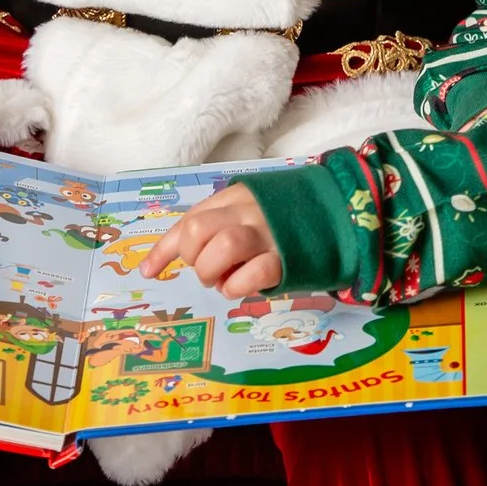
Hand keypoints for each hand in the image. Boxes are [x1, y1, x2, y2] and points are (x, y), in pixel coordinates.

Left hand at [141, 185, 281, 296]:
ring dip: (213, 272)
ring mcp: (268, 233)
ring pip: (222, 247)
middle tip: (208, 270)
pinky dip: (237, 287)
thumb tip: (169, 258)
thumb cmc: (284, 221)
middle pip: (198, 230)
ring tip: (223, 280)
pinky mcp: (287, 257)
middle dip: (194, 259)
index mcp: (234, 197)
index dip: (164, 249)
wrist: (338, 215)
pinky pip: (253, 273)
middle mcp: (248, 211)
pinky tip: (240, 288)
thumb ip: (216, 225)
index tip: (148, 271)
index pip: (188, 220)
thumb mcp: (247, 212)